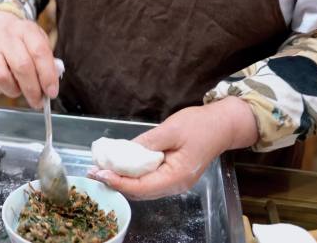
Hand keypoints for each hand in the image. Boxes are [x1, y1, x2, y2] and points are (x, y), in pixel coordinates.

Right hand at [0, 11, 57, 108]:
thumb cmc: (21, 41)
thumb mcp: (38, 42)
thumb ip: (47, 62)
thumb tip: (50, 86)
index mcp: (26, 30)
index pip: (39, 53)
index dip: (47, 75)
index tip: (51, 92)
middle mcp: (6, 37)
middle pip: (22, 66)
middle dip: (32, 90)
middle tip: (37, 101)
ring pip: (2, 77)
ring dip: (13, 90)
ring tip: (19, 89)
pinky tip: (5, 85)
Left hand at [89, 96, 257, 199]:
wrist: (223, 125)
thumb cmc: (200, 125)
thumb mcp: (171, 129)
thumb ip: (147, 143)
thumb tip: (123, 152)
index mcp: (177, 176)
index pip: (142, 187)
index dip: (119, 182)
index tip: (100, 173)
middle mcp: (176, 185)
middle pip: (140, 192)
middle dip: (116, 182)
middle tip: (94, 171)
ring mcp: (175, 182)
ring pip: (143, 188)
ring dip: (122, 180)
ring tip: (102, 169)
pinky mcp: (172, 175)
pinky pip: (149, 180)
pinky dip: (132, 175)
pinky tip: (120, 166)